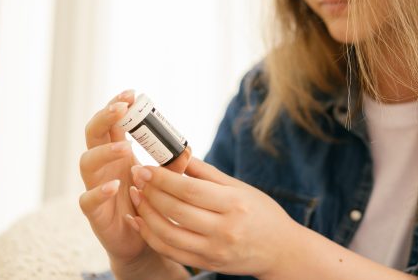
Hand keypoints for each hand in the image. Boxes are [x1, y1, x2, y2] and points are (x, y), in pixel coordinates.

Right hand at [78, 90, 190, 274]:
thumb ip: (173, 166)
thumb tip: (186, 148)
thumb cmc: (150, 205)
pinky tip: (114, 186)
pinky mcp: (95, 214)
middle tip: (121, 108)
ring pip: (86, 162)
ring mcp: (95, 188)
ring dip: (105, 151)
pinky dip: (98, 192)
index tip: (130, 94)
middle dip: (105, 118)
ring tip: (125, 146)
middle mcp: (103, 167)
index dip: (116, 106)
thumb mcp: (165, 182)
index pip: (111, 123)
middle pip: (93, 134)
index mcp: (118, 154)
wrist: (141, 243)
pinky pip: (87, 200)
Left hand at [127, 158, 299, 277]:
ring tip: (136, 195)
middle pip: (176, 209)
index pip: (190, 190)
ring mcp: (215, 250)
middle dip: (150, 191)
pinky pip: (170, 251)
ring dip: (145, 213)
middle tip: (136, 175)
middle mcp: (225, 229)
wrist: (281, 250)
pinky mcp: (207, 263)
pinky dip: (151, 235)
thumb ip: (207, 173)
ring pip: (168, 233)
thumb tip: (179, 154)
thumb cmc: (262, 213)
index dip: (163, 178)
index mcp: (234, 204)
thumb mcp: (240, 188)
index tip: (146, 166)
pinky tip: (141, 220)